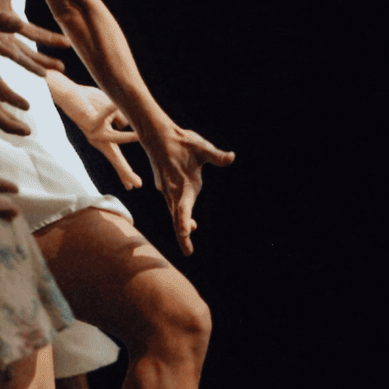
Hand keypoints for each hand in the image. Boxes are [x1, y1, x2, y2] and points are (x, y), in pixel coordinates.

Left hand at [0, 0, 70, 74]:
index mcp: (9, 21)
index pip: (35, 33)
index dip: (51, 38)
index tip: (68, 43)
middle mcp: (2, 32)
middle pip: (28, 51)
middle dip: (45, 60)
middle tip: (63, 68)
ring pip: (16, 55)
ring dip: (30, 64)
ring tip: (45, 74)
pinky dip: (6, 53)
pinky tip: (16, 61)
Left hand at [48, 75, 142, 189]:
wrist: (69, 94)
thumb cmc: (89, 101)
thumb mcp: (111, 110)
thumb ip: (120, 118)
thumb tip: (124, 125)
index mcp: (105, 138)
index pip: (117, 158)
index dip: (125, 172)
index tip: (133, 187)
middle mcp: (98, 139)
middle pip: (115, 159)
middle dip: (125, 171)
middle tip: (136, 186)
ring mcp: (93, 133)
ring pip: (112, 138)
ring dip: (126, 137)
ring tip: (139, 137)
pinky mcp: (88, 122)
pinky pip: (103, 115)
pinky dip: (110, 108)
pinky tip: (115, 103)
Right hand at [138, 126, 235, 255]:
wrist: (157, 135)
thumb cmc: (181, 141)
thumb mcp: (202, 147)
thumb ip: (216, 156)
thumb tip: (231, 157)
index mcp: (183, 184)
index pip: (182, 207)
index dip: (183, 221)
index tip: (186, 233)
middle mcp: (173, 190)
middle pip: (176, 217)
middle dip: (182, 235)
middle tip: (188, 253)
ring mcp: (167, 190)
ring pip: (173, 212)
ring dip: (181, 226)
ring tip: (188, 240)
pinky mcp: (164, 187)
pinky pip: (172, 206)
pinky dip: (178, 215)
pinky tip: (188, 221)